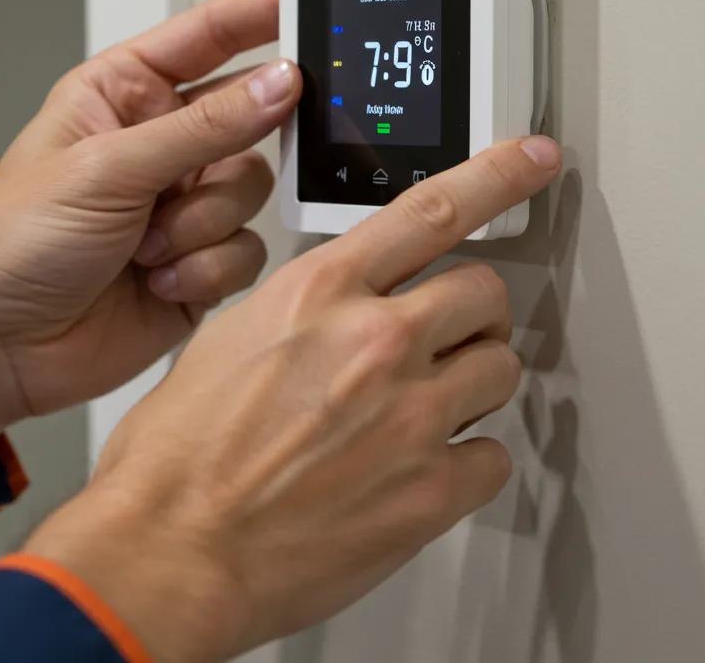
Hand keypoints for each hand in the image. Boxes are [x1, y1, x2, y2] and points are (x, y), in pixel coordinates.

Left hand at [0, 0, 300, 460]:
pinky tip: (154, 279)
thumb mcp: (107, 167)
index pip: (205, 39)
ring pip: (251, 189)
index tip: (306, 0)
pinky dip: (205, 267)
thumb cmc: (13, 242)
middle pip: (248, 119)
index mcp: (124, 96)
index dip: (256, 17)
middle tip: (216, 163)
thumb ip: (205, 127)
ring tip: (147, 245)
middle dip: (232, 150)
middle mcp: (160, 146)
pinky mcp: (198, 263)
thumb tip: (281, 82)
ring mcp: (182, 206)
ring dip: (202, 223)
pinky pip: (246, 250)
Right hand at [24, 136, 561, 661]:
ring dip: (473, 378)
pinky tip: (420, 466)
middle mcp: (375, 341)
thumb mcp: (231, 337)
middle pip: (485, 292)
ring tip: (425, 402)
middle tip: (447, 331)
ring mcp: (410, 416)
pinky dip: (466, 459)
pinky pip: (493, 457)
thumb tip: (344, 302)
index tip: (533, 159)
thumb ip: (305, 307)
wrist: (171, 546)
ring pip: (503, 367)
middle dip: (472, 309)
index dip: (496, 176)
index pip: (432, 210)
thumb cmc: (180, 449)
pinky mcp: (429, 492)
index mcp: (320, 292)